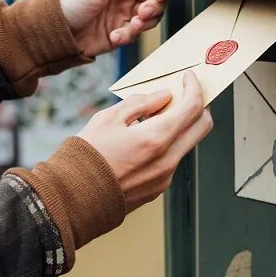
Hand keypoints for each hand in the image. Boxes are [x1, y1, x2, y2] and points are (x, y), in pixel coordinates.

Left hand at [59, 0, 168, 57]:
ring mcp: (124, 11)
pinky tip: (115, 35)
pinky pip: (136, 34)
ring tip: (132, 26)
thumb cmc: (68, 1)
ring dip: (143, 23)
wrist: (55, 31)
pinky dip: (129, 35)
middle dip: (153, 6)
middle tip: (143, 12)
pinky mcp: (121, 29)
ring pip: (150, 17)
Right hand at [79, 71, 212, 210]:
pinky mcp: (158, 188)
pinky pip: (172, 160)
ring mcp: (165, 177)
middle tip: (186, 94)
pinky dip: (168, 144)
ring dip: (181, 126)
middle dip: (199, 106)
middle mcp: (167, 160)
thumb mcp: (109, 118)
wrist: (73, 198)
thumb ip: (141, 103)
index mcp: (156, 138)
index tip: (189, 78)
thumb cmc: (86, 156)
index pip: (192, 108)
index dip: (194, 88)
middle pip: (202, 127)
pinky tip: (147, 139)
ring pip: (187, 144)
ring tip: (158, 115)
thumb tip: (163, 96)